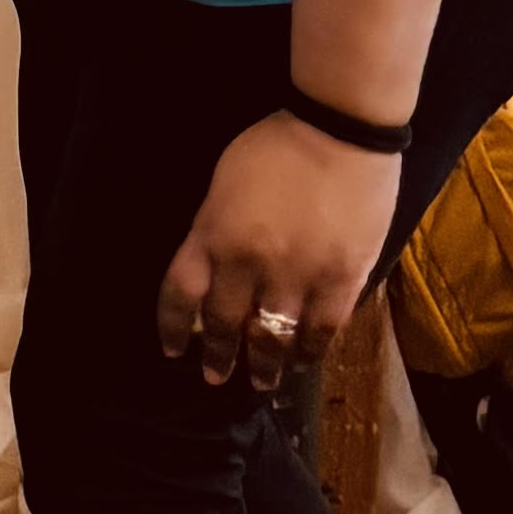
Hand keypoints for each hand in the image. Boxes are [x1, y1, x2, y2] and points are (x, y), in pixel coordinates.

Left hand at [156, 116, 401, 396]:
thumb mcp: (223, 184)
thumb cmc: (276, 146)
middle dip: (218, 357)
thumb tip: (215, 270)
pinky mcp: (340, 280)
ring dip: (264, 366)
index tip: (173, 351)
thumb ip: (214, 229)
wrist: (338, 131)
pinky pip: (320, 332)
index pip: (178, 295)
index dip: (172, 328)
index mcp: (211, 235)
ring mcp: (295, 275)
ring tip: (262, 382)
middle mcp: (246, 264)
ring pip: (272, 338)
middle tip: (216, 377)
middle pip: (223, 325)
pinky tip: (301, 362)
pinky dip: (308, 353)